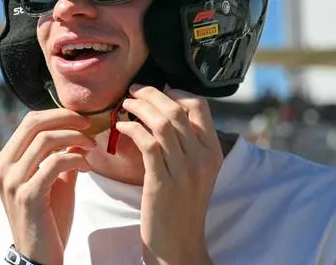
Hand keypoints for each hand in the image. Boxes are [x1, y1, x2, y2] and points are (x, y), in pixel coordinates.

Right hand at [0, 109, 96, 264]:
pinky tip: (86, 167)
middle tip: (89, 124)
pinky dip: (75, 159)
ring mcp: (13, 182)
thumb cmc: (48, 219)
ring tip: (92, 146)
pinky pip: (55, 163)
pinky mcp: (28, 196)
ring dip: (75, 138)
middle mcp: (3, 168)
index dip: (57, 114)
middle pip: (34, 123)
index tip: (81, 119)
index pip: (29, 121)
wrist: (40, 257)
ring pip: (46, 140)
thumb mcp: (55, 181)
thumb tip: (79, 131)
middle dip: (66, 118)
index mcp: (5, 161)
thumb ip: (62, 156)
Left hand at [115, 85, 221, 264]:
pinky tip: (121, 126)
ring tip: (125, 104)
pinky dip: (131, 129)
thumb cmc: (181, 207)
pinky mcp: (162, 182)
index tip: (157, 90)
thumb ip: (188, 144)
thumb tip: (167, 111)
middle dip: (151, 94)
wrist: (178, 245)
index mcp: (214, 152)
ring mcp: (184, 171)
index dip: (176, 91)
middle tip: (133, 89)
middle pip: (176, 110)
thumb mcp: (195, 172)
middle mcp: (202, 158)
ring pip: (161, 123)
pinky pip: (147, 143)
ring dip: (139, 107)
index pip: (200, 106)